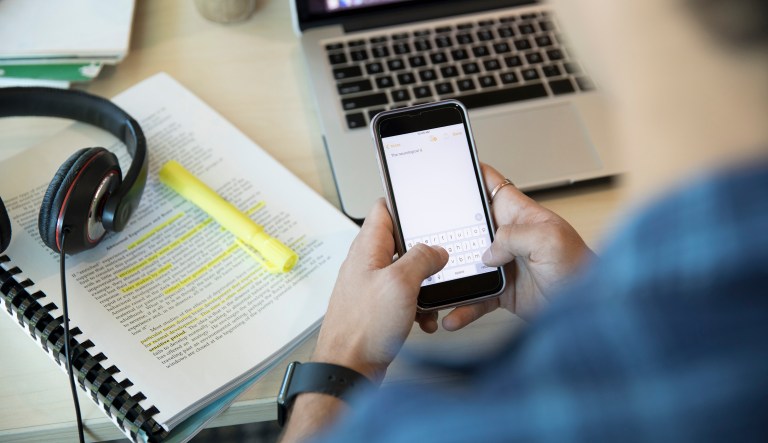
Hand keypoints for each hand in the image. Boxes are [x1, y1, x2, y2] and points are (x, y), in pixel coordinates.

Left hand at [312, 199, 447, 382]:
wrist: (348, 369)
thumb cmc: (362, 328)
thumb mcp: (400, 283)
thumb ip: (421, 259)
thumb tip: (436, 250)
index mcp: (367, 249)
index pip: (383, 209)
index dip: (405, 204)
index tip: (427, 207)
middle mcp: (367, 264)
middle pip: (401, 242)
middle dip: (425, 252)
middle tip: (441, 260)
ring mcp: (372, 287)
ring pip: (407, 273)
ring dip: (425, 284)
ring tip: (432, 298)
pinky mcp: (378, 309)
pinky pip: (405, 298)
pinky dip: (418, 306)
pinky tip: (424, 319)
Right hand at [442, 164, 593, 329]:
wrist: (588, 311)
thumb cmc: (580, 270)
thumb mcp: (551, 240)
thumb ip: (515, 236)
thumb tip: (487, 251)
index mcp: (519, 215)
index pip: (491, 185)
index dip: (471, 173)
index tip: (448, 168)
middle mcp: (508, 238)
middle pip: (467, 227)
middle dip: (446, 230)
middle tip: (425, 236)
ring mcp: (503, 265)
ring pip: (465, 265)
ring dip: (448, 276)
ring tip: (432, 285)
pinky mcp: (500, 292)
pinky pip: (474, 298)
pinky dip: (461, 308)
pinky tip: (452, 315)